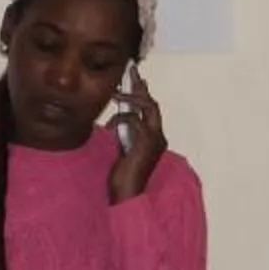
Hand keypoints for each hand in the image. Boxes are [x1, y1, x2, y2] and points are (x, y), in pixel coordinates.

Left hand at [108, 76, 166, 202]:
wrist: (127, 194)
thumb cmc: (123, 176)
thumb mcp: (124, 149)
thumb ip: (125, 134)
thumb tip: (118, 119)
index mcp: (155, 138)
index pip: (151, 111)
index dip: (145, 94)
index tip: (138, 80)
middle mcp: (159, 137)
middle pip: (153, 104)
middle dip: (140, 88)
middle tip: (130, 74)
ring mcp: (155, 139)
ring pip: (149, 107)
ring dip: (131, 98)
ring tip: (116, 95)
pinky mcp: (147, 142)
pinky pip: (134, 120)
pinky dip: (120, 119)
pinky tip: (109, 126)